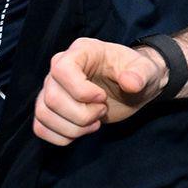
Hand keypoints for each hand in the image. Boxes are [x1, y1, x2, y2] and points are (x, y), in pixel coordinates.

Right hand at [32, 37, 167, 144]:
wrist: (134, 88)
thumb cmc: (138, 74)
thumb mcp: (146, 70)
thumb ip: (140, 74)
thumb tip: (130, 83)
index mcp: (82, 51)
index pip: (62, 70)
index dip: (80, 90)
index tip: (102, 98)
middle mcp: (60, 67)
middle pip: (52, 98)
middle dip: (81, 114)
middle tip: (102, 111)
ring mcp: (53, 88)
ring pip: (44, 114)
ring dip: (73, 128)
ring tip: (95, 123)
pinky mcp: (52, 108)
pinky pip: (40, 127)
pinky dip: (60, 137)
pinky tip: (82, 132)